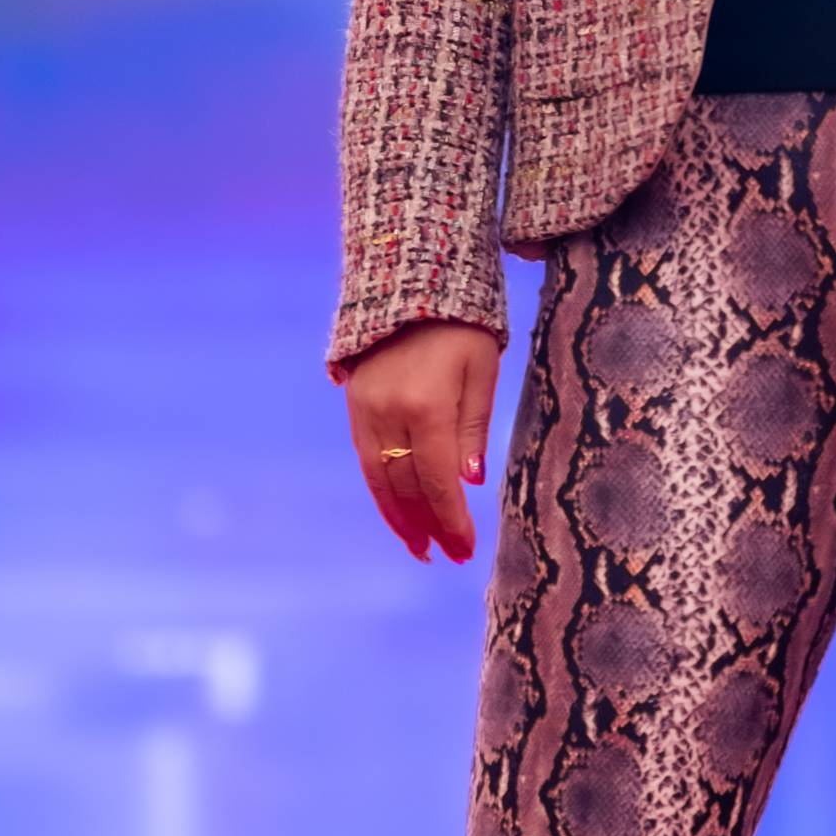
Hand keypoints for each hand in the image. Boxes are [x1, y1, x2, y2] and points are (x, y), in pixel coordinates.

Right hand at [346, 319, 502, 563]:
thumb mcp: (481, 370)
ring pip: (379, 479)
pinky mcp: (354, 406)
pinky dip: (382, 490)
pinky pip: (366, 460)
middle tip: (447, 556)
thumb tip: (470, 483)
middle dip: (428, 526)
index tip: (465, 550)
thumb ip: (475, 428)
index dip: (451, 521)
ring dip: (399, 518)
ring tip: (420, 546)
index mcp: (426, 405)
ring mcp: (365, 410)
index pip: (437, 482)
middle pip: (406, 487)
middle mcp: (388, 413)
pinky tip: (398, 510)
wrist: (409, 279)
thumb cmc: (461, 325)